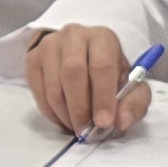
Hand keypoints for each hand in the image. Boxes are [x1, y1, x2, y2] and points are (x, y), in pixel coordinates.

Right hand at [23, 23, 138, 135]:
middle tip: (85, 130)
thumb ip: (134, 104)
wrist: (81, 54)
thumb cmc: (109, 73)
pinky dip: (51, 113)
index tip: (103, 123)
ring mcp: (50, 45)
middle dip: (80, 108)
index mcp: (103, 37)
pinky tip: (63, 118)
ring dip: (65, 114)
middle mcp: (74, 35)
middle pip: (73, 73)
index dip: (102, 97)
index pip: (101, 66)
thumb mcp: (131, 87)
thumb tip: (121, 121)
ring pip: (53, 86)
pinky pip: (39, 92)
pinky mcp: (33, 58)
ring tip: (76, 127)